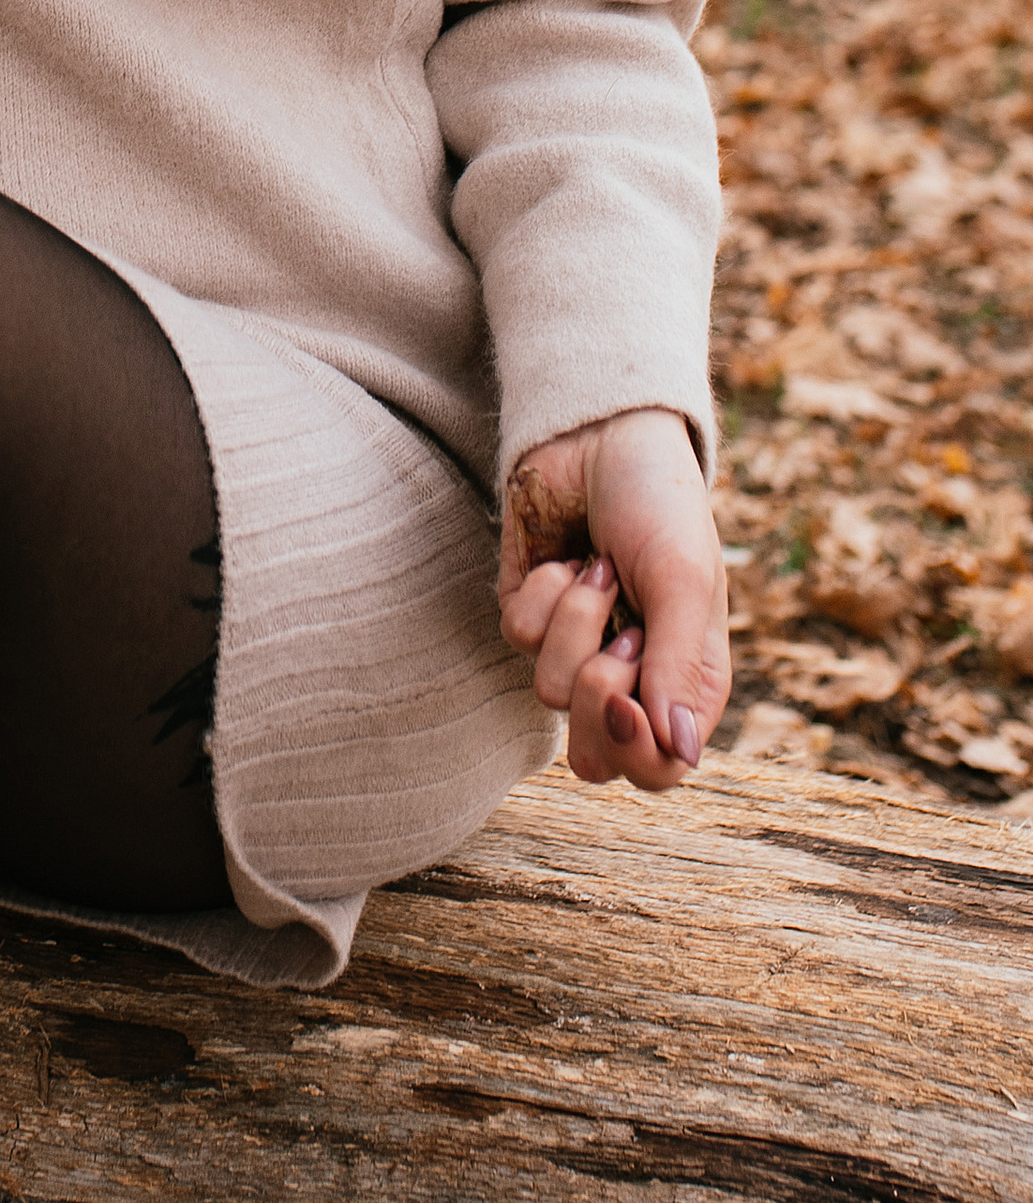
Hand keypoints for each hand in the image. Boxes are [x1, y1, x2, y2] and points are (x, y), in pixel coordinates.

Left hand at [497, 407, 729, 791]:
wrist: (599, 433)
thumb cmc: (659, 504)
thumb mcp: (684, 580)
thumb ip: (680, 668)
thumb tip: (681, 752)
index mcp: (685, 682)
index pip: (659, 768)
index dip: (637, 752)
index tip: (626, 699)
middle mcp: (630, 678)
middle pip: (594, 757)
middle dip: (596, 695)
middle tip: (622, 636)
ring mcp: (575, 648)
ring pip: (550, 692)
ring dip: (577, 621)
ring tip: (602, 571)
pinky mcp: (530, 614)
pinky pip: (518, 638)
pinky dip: (544, 594)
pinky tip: (568, 558)